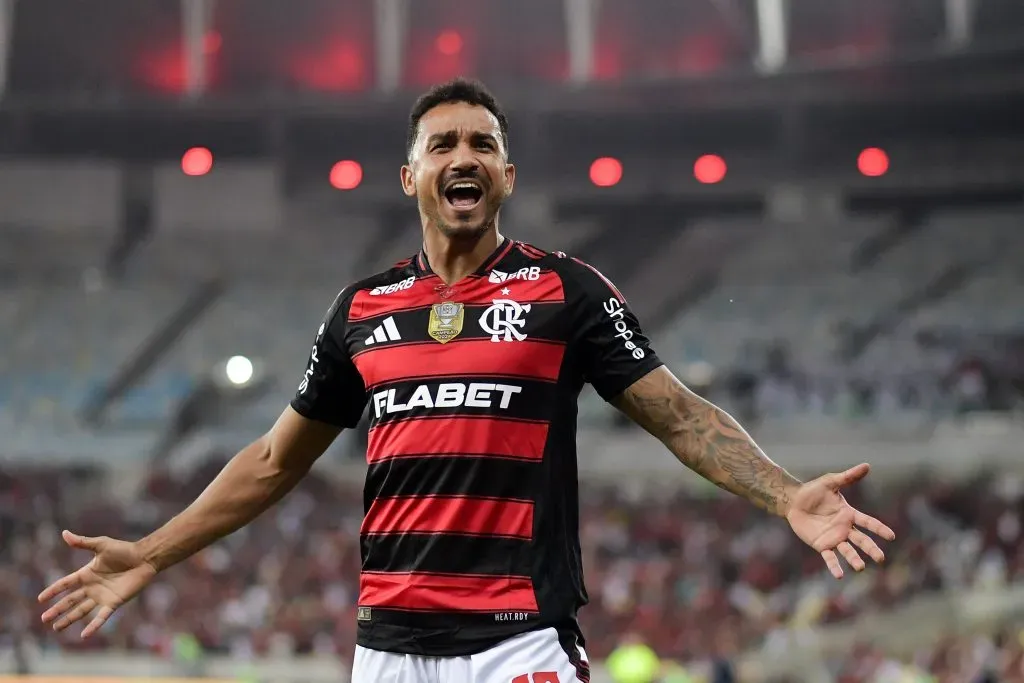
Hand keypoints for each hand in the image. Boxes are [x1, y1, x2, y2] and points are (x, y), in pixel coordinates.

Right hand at [38, 530, 157, 637]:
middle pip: (70, 600)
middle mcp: (92, 587)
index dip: (53, 591)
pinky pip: (101, 616)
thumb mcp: (101, 545)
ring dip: (69, 619)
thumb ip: (83, 542)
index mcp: (87, 574)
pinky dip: (93, 626)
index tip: (40, 599)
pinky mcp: (114, 602)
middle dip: (57, 609)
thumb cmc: (124, 550)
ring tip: (56, 628)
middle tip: (44, 619)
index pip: (65, 584)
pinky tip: (84, 635)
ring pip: (81, 610)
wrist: (144, 558)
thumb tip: (64, 533)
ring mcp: (102, 596)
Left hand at [785, 463, 895, 578]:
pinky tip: (839, 575)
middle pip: (861, 540)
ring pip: (847, 551)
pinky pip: (829, 557)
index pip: (868, 522)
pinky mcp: (821, 545)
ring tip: (860, 568)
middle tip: (881, 559)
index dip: (879, 529)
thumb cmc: (813, 491)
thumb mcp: (831, 482)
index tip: (891, 536)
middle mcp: (844, 529)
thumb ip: (848, 477)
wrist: (793, 501)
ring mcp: (833, 538)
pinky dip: (834, 566)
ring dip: (854, 559)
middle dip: (871, 549)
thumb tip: (867, 465)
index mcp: (849, 514)